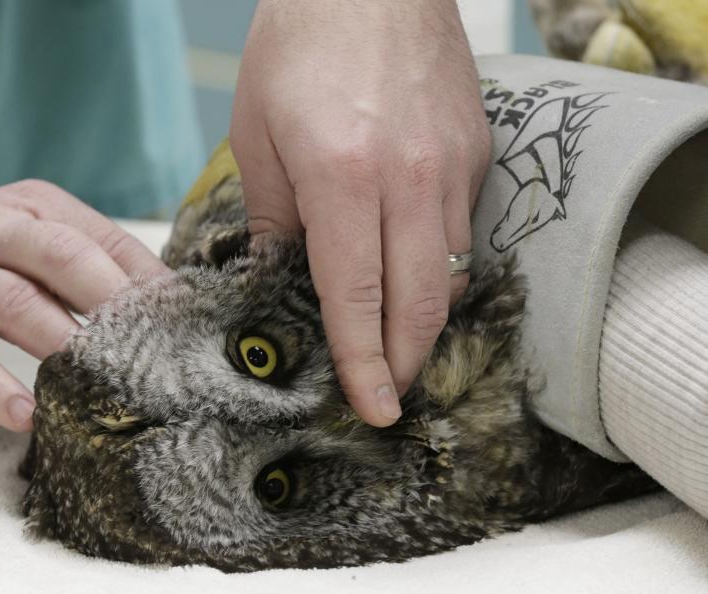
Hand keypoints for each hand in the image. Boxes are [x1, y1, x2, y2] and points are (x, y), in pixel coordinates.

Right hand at [0, 178, 166, 431]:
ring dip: (69, 346)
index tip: (193, 330)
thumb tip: (152, 310)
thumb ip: (72, 263)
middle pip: (70, 262)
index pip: (108, 242)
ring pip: (19, 304)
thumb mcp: (14, 234)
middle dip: (122, 308)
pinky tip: (23, 414)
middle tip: (166, 358)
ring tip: (112, 387)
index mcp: (32, 211)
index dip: (154, 286)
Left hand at [231, 0, 490, 425]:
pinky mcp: (477, 152)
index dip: (362, 362)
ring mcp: (453, 166)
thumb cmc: (298, 45)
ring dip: (425, 322)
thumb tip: (279, 280)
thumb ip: (274, 218)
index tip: (369, 407)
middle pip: (422, 303)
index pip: (356, 297)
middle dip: (406, 362)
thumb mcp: (258, 134)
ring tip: (398, 347)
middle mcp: (409, 180)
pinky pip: (462, 232)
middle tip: (388, 395)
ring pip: (451, 274)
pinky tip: (412, 274)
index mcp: (342, 177)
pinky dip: (439, 268)